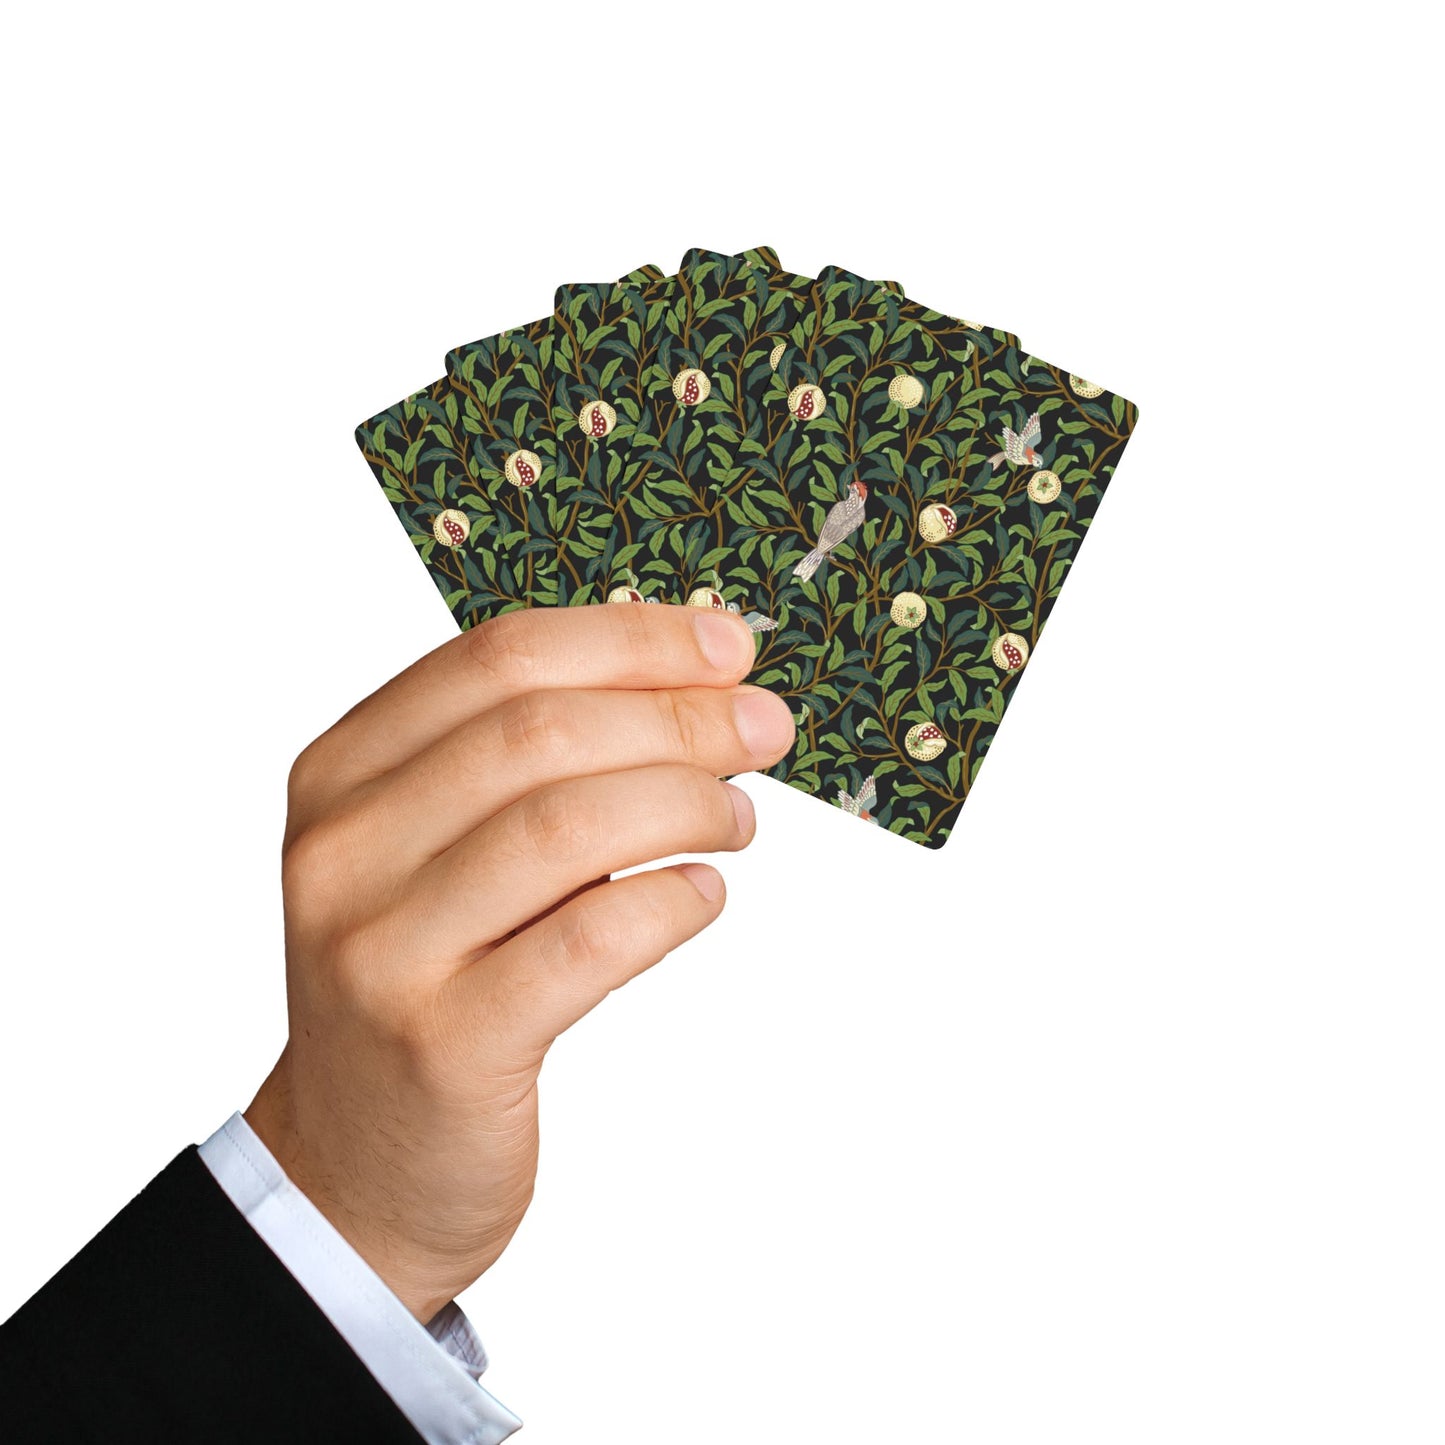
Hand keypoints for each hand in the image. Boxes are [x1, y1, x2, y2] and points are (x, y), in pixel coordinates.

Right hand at [244, 604, 794, 1321]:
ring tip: (738, 818)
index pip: (499, 657)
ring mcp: (383, 949)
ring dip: (684, 803)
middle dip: (680, 715)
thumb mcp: (438, 852)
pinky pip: (589, 941)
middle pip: (539, 732)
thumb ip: (529, 765)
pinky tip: (700, 893)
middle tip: (766, 728)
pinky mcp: (444, 1043)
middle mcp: (343, 850)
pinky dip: (668, 902)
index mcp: (342, 772)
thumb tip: (697, 686)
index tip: (730, 646)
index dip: (631, 639)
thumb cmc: (430, 982)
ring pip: (566, 826)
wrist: (358, 1165)